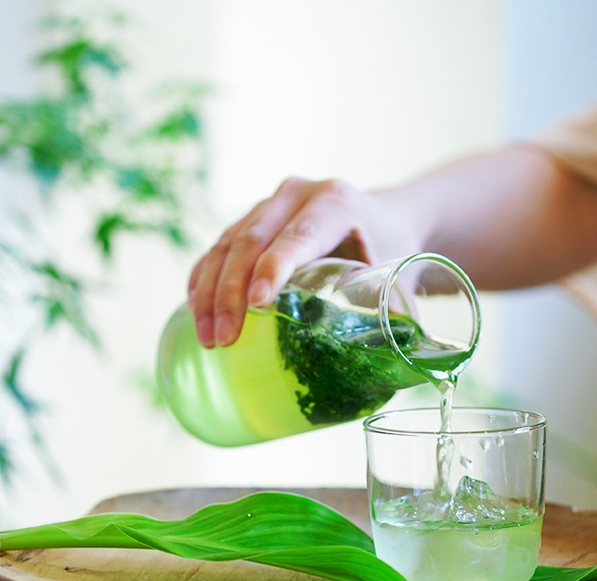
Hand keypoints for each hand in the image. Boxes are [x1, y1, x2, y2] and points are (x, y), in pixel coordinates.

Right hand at [187, 177, 419, 347]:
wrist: (387, 219)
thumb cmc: (394, 251)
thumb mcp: (401, 277)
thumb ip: (397, 317)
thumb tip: (388, 368)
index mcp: (336, 202)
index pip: (297, 236)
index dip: (273, 268)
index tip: (256, 305)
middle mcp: (297, 194)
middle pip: (251, 240)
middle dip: (231, 293)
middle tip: (223, 339)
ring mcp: (270, 203)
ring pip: (227, 244)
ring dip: (210, 292)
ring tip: (207, 338)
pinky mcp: (252, 218)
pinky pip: (219, 247)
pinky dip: (204, 280)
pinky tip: (196, 313)